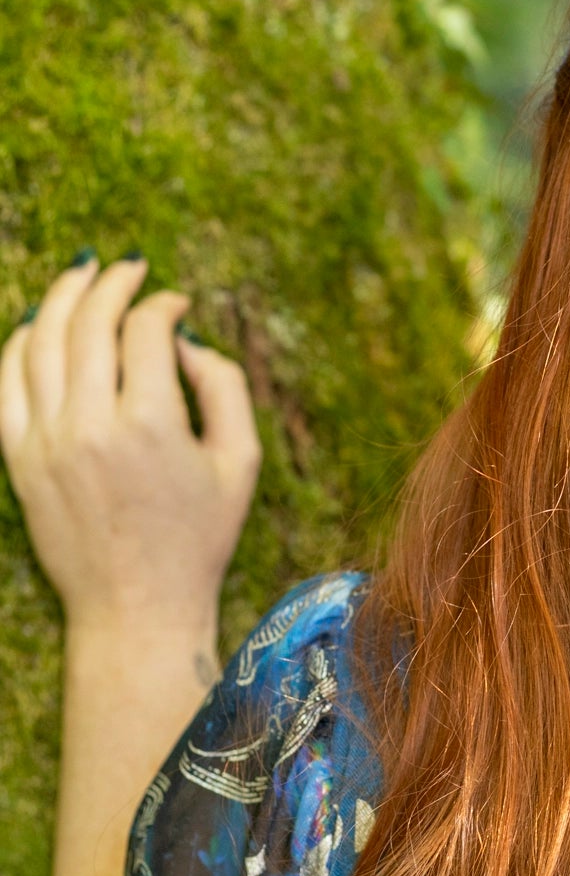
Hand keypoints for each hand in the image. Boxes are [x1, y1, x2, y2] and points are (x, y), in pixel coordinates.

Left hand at [0, 256, 260, 635]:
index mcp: (151, 424)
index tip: (176, 303)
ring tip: (83, 274)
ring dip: (63, 297)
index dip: (163, 303)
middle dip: (112, 282)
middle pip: (90, 321)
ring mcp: (46, 442)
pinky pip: (6, 382)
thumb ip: (223, 385)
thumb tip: (184, 339)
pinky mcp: (19, 460)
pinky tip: (39, 323)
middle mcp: (90, 426)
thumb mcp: (240, 461)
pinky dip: (19, 342)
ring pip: (41, 342)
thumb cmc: (197, 538)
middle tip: (129, 266)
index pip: (145, 329)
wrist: (136, 608)